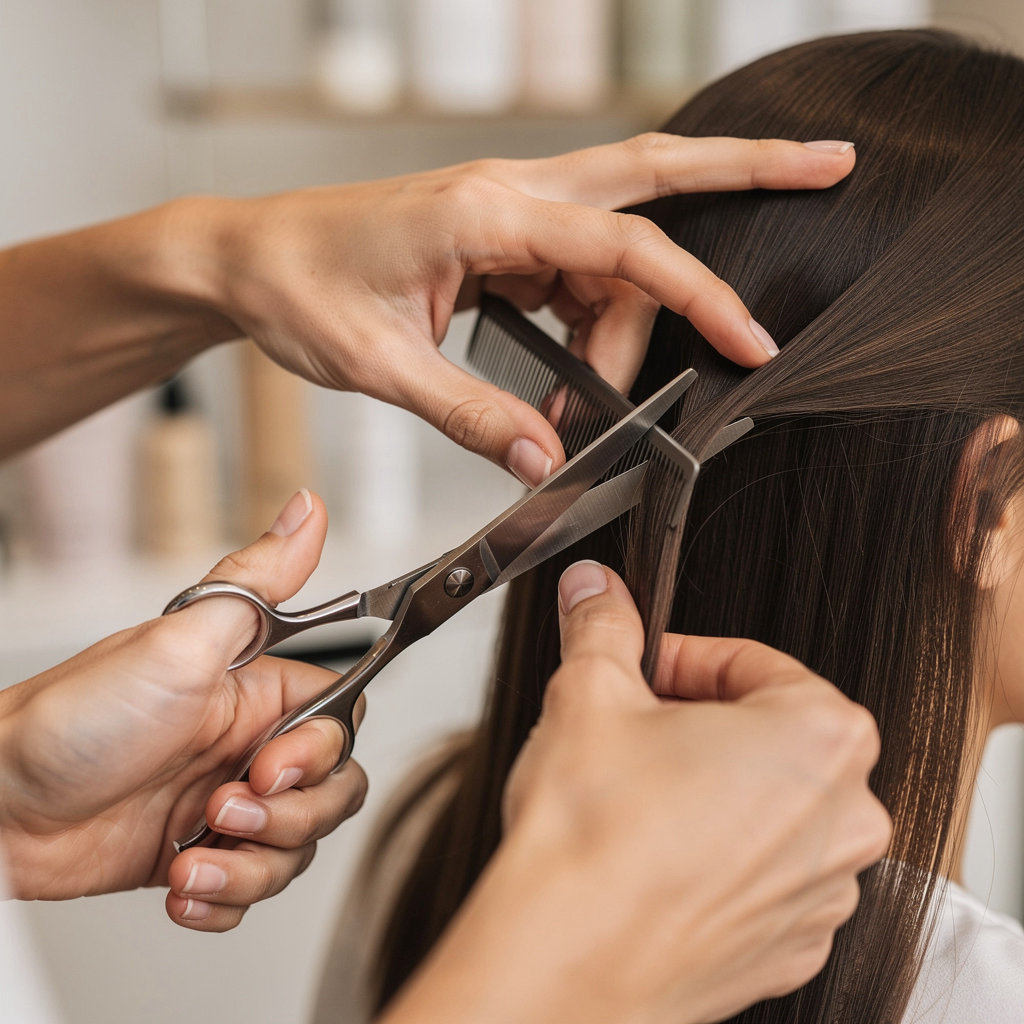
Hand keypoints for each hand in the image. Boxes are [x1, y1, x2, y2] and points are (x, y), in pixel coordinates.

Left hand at [0, 490, 365, 931]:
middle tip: (225, 808)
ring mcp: (223, 802)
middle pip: (334, 790)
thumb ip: (260, 579)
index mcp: (255, 690)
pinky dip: (223, 900)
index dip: (321, 752)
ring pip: (296, 847)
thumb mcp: (179, 642)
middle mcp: (247, 744)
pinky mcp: (198, 853)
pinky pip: (247, 890)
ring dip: (251, 866)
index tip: (271, 763)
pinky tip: (181, 884)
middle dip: (291, 816)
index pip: (342, 720)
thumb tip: (309, 508)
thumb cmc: (75, 717)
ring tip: (191, 855)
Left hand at [193, 135, 854, 483]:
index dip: (700, 298)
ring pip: (613, 249)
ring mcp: (507, 212)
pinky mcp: (498, 238)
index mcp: (486, 213)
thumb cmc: (301, 288)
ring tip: (590, 404)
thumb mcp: (382, 367)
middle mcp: (510, 195)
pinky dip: (591, 323)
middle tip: (829, 167)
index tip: (750, 343)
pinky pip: (574, 271)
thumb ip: (471, 415)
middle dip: (747, 169)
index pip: (625, 249)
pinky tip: (574, 374)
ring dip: (630, 321)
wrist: (248, 257)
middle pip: (653, 174)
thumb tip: (544, 462)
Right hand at [382, 561, 889, 1023]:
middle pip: (770, 733)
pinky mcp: (787, 946)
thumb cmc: (592, 841)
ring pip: (770, 806)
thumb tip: (597, 591)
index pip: (755, 663)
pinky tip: (656, 853)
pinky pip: (764, 876)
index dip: (685, 658)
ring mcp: (821, 892)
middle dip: (699, 719)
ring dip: (711, 787)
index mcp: (819, 737)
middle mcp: (843, 818)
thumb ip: (603, 625)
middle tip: (635, 727)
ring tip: (639, 794)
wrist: (564, 962)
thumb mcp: (590, 692)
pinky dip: (718, 855)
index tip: (645, 669)